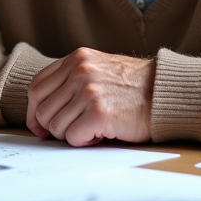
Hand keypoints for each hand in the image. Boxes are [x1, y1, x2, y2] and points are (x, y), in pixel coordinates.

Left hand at [25, 48, 153, 145]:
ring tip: (93, 129)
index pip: (36, 88)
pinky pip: (73, 137)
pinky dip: (85, 141)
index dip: (34, 112)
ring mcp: (88, 91)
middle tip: (72, 132)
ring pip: (56, 127)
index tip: (40, 126)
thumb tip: (41, 112)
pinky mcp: (99, 112)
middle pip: (42, 110)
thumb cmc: (134, 87)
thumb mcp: (98, 69)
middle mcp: (79, 71)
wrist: (165, 93)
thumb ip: (71, 80)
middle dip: (53, 128)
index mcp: (76, 59)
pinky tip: (100, 134)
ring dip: (72, 135)